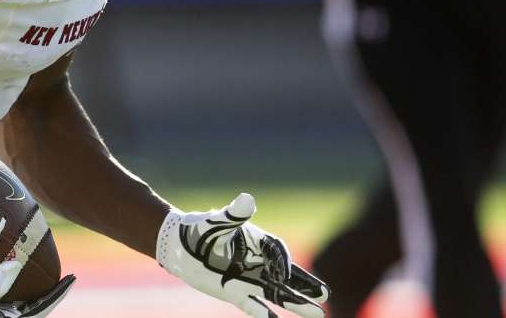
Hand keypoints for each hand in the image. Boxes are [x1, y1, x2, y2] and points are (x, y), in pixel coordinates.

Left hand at [156, 193, 329, 317]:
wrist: (179, 245)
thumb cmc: (201, 229)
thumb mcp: (218, 220)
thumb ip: (235, 214)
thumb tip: (247, 199)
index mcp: (257, 242)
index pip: (279, 253)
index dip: (284, 263)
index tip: (284, 275)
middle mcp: (257, 262)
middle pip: (288, 276)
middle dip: (306, 285)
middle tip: (326, 295)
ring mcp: (248, 278)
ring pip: (277, 293)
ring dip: (296, 303)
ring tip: (319, 314)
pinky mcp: (234, 291)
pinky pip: (252, 304)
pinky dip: (264, 313)